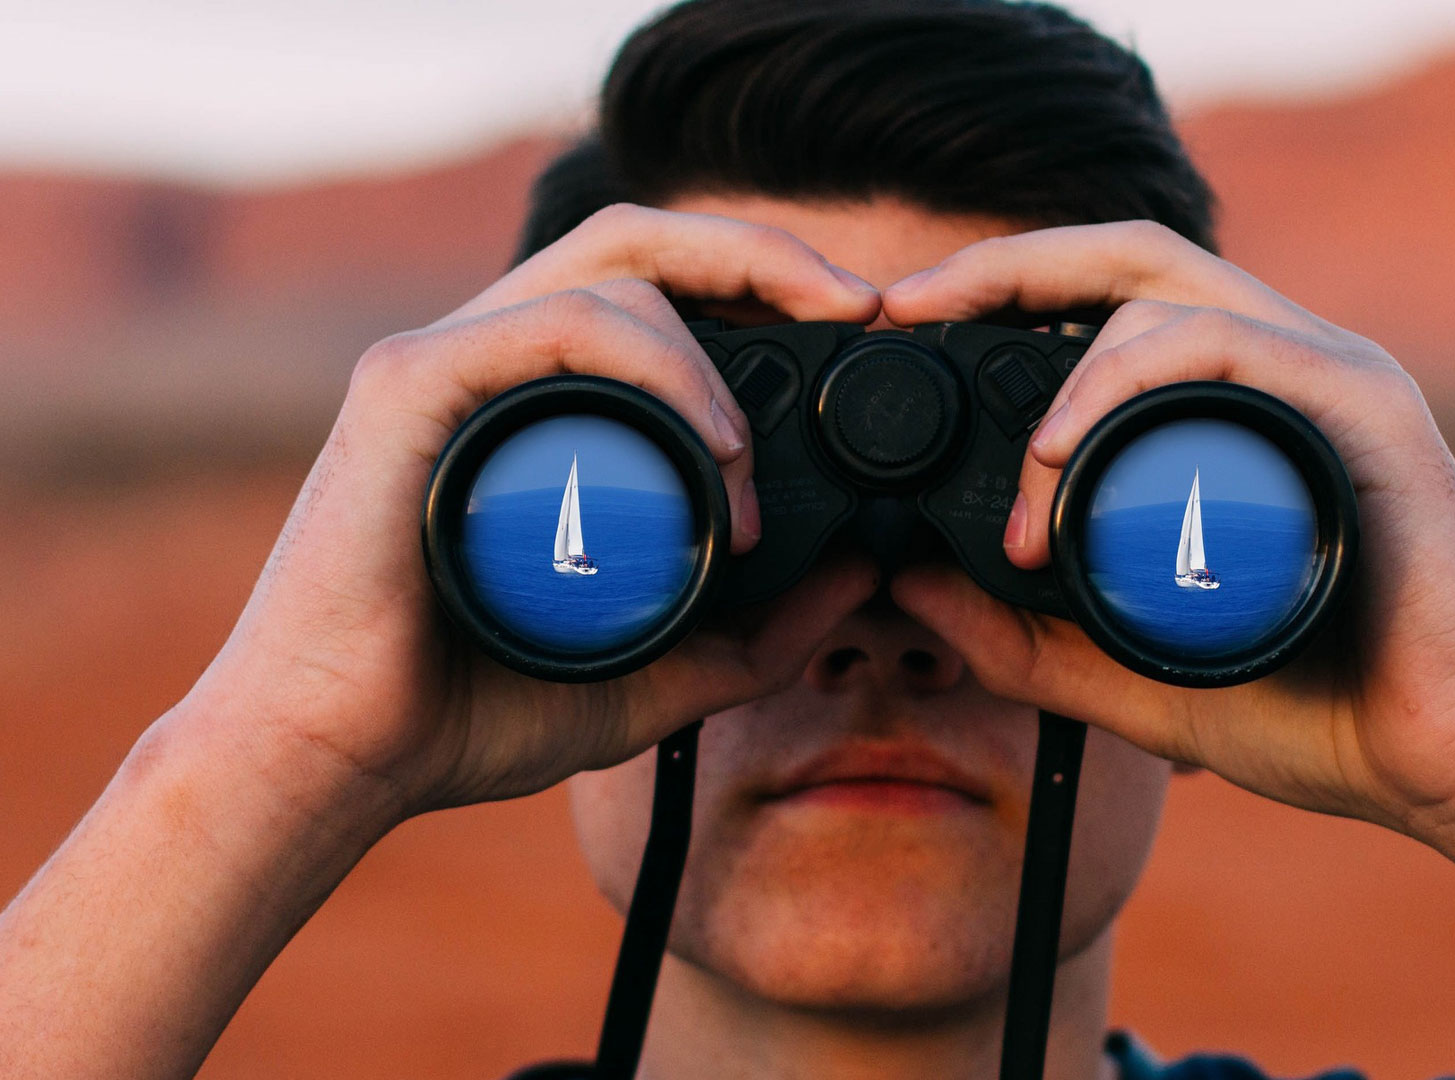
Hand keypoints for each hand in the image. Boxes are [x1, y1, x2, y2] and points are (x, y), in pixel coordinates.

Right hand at [186, 204, 882, 820]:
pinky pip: (551, 324)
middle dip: (762, 254)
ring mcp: (447, 361)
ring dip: (711, 354)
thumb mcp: (655, 675)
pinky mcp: (408, 385)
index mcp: (541, 403)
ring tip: (746, 463)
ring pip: (610, 276)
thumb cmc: (469, 711)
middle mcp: (493, 361)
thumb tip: (862, 569)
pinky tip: (710, 441)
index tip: (853, 328)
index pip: (659, 290)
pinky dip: (652, 362)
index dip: (760, 283)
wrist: (338, 761)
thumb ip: (758, 634)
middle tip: (854, 305)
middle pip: (640, 243)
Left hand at [881, 221, 1454, 851]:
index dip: (1001, 290)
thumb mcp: (1124, 675)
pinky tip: (1063, 446)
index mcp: (1226, 409)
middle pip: (1126, 257)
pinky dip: (1129, 376)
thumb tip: (908, 586)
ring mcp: (1323, 376)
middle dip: (1003, 263)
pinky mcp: (1362, 408)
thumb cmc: (1316, 712)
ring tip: (1018, 473)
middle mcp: (1275, 369)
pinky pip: (1227, 346)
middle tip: (908, 303)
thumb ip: (1020, 637)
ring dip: (1062, 364)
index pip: (1104, 304)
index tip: (906, 322)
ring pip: (1165, 290)